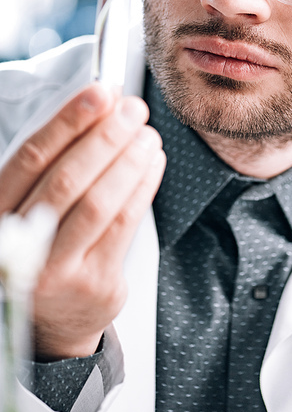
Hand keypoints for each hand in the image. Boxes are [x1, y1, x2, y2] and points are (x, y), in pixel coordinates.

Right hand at [0, 84, 165, 359]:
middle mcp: (19, 245)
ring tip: (148, 135)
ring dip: (129, 160)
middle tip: (134, 109)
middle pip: (68, 179)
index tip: (99, 93)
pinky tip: (152, 163)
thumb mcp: (29, 204)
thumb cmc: (42, 245)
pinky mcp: (95, 284)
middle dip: (106, 137)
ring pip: (99, 203)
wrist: (51, 319)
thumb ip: (55, 160)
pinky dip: (142, 187)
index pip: (32, 158)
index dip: (68, 121)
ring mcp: (56, 270)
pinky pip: (125, 225)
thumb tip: (101, 104)